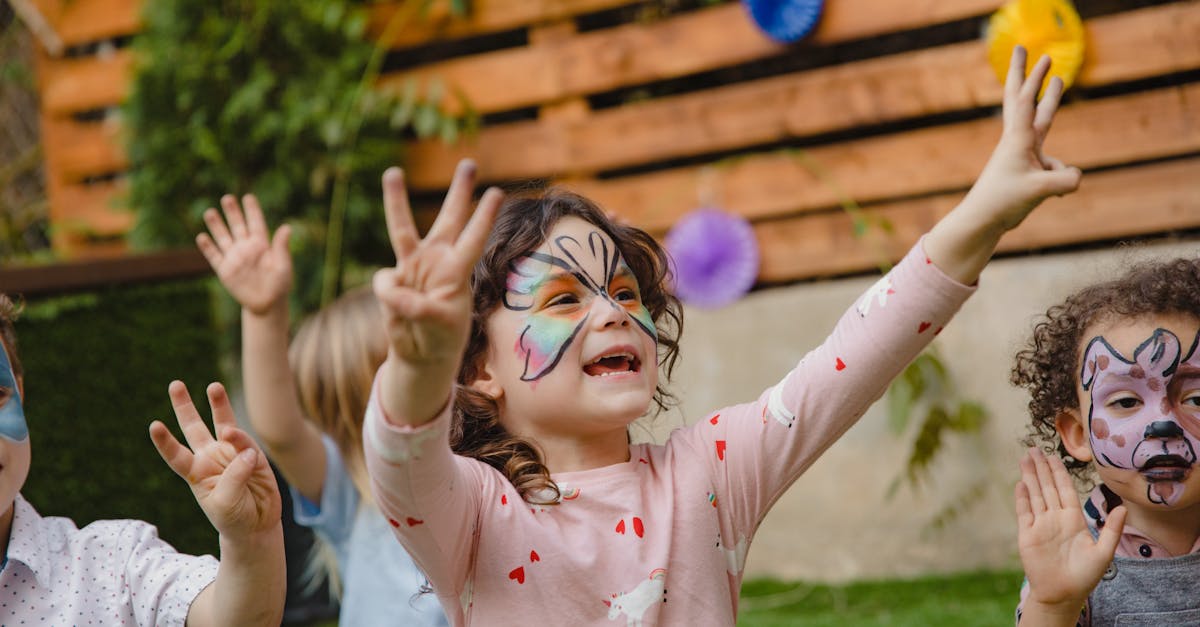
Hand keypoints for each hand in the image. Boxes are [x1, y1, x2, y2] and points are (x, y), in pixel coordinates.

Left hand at [150, 381, 281, 541]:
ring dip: (218, 404)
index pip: (176, 455)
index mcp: (196, 473)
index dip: (165, 441)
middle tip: (175, 384)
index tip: (154, 425)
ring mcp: (231, 453)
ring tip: (213, 386)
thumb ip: (233, 476)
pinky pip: (246, 442)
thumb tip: (247, 451)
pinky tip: (247, 453)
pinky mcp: (252, 454)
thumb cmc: (233, 518)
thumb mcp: (226, 503)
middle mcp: (210, 458)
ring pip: (222, 423)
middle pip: (193, 427)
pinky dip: (244, 442)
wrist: (257, 525)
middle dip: (184, 406)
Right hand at [196, 195, 292, 315]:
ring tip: (210, 212)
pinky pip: (214, 256)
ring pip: (223, 238)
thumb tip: (287, 227)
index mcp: (262, 245)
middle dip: (232, 212)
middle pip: (237, 226)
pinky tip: (202, 236)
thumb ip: (282, 247)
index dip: (252, 210)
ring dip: (216, 226)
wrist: (267, 304)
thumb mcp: (283, 265)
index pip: (256, 223)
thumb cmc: (280, 284)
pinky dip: (208, 247)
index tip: (248, 197)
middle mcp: (246, 248)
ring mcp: (234, 258)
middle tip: (227, 198)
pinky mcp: (225, 270)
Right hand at [372, 160, 503, 367]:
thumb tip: (390, 286)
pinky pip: (384, 283)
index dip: (483, 217)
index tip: (497, 192)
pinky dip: (389, 297)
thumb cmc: (441, 339)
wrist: (421, 354)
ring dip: (396, 199)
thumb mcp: (437, 325)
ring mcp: (413, 267)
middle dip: (459, 192)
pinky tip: (399, 312)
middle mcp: (437, 261)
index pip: (474, 239)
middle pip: (449, 219)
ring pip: (403, 228)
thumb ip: (415, 306)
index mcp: (458, 271)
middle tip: (470, 162)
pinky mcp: (392, 279)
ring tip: (393, 171)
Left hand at [961, 46, 1081, 232]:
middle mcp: (1018, 141)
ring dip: (1051, 106)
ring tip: (1057, 85)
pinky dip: (1059, 181)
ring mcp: (1024, 154)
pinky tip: (1047, 196)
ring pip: (1044, 125)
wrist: (983, 220)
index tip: (1038, 56)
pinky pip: (1057, 168)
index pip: (1025, 101)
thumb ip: (1066, 180)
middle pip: (1024, 99)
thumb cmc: (1003, 201)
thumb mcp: (1040, 190)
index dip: (1033, 78)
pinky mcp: (1029, 169)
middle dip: (1027, 73)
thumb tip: (1077, 177)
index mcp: (1017, 139)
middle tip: (1028, 50)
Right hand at [1016, 448, 1124, 614]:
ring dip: (1030, 477)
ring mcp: (1040, 525)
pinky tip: (1020, 484)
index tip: (1053, 456)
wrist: (1063, 593)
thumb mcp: (1103, 552)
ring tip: (1025, 459)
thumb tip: (1124, 508)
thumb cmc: (1085, 576)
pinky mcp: (1027, 534)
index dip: (1059, 472)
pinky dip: (1022, 498)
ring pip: (1035, 495)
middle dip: (1041, 468)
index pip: (1065, 490)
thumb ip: (1111, 530)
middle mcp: (1055, 518)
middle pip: (1047, 487)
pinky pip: (1024, 512)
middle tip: (1034, 449)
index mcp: (1073, 519)